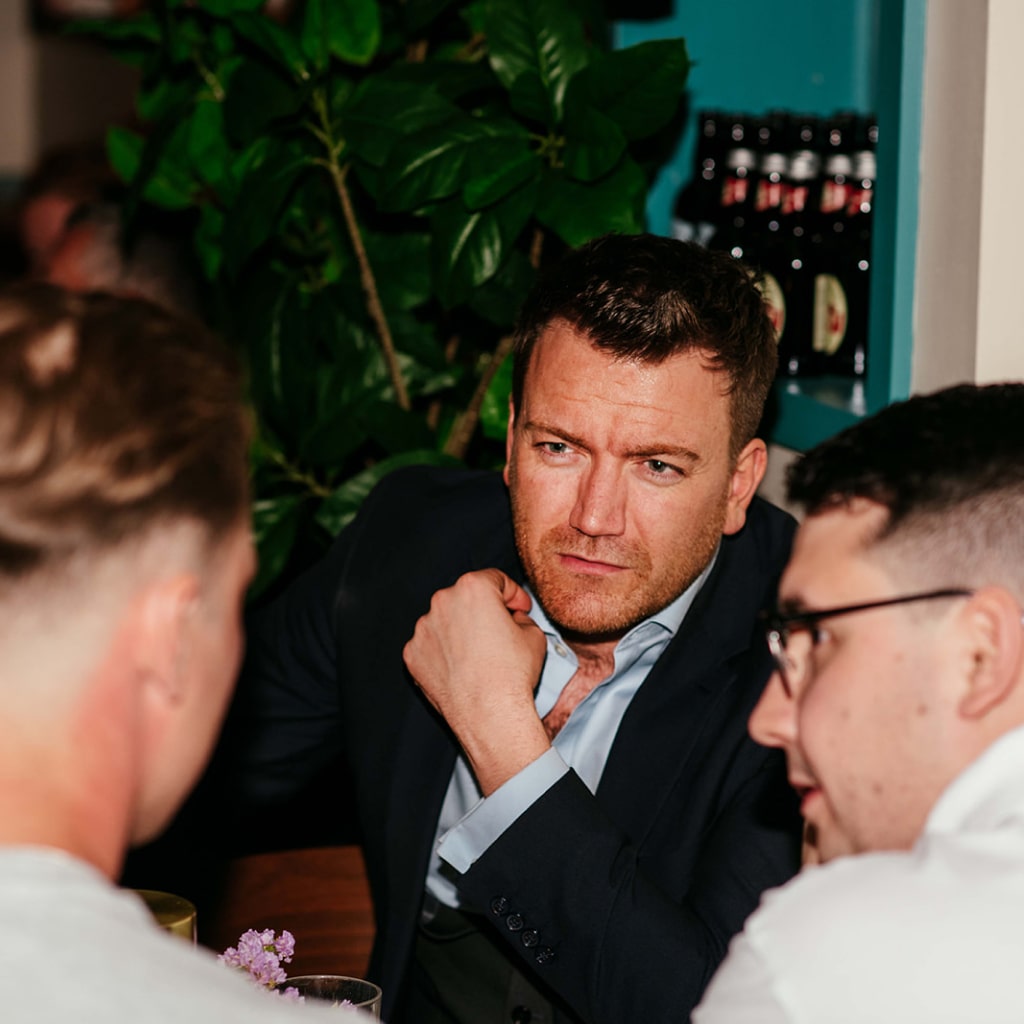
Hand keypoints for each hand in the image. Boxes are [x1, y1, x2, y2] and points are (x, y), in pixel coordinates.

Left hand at [403, 569, 550, 794]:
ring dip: (461, 630)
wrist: (489, 715)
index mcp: (473, 588)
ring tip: (480, 656)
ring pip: (446, 621)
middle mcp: (442, 602)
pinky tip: (462, 669)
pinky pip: (431, 645)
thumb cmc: (513, 673)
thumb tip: (512, 619)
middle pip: (466, 597)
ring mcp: (423, 629)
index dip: (513, 595)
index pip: (495, 580)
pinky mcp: (413, 654)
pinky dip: (444, 652)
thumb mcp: (534, 636)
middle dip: (484, 610)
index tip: (519, 609)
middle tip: (500, 632)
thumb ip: (521, 617)